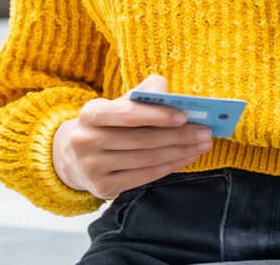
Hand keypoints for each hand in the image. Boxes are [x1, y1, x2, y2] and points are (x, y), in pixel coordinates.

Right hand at [51, 74, 212, 199]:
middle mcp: (86, 140)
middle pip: (142, 139)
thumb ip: (141, 94)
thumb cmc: (106, 125)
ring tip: (201, 145)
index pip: (127, 113)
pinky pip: (144, 176)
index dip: (157, 114)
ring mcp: (92, 167)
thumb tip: (167, 91)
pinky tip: (185, 158)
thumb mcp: (116, 104)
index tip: (185, 115)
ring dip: (179, 152)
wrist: (74, 156)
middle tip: (205, 132)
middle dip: (179, 136)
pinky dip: (169, 167)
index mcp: (90, 113)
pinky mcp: (102, 188)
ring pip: (146, 159)